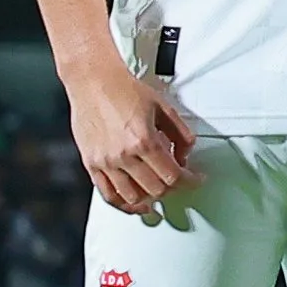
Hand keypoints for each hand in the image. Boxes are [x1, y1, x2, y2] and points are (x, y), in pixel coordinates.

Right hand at [66, 65, 197, 214]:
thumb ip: (181, 135)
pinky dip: (123, 203)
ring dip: (151, 198)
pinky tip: (135, 204)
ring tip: (159, 191)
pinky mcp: (91, 164)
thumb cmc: (125, 90)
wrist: (93, 82)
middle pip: (156, 189)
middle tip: (178, 179)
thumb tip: (186, 155)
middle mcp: (123, 156)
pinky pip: (108, 194)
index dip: (190, 181)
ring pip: (133, 197)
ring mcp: (105, 162)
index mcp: (144, 141)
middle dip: (173, 187)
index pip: (173, 176)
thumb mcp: (164, 108)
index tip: (195, 179)